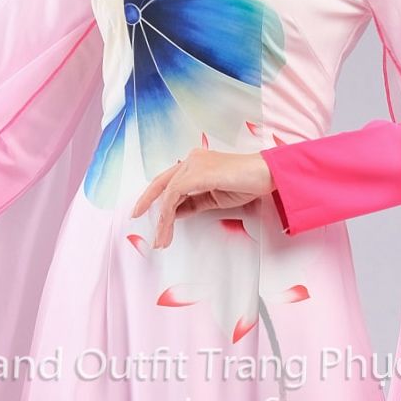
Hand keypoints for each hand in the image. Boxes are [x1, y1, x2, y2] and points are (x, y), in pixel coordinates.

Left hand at [130, 148, 273, 248]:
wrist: (265, 175)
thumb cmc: (247, 184)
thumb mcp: (213, 198)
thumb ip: (193, 203)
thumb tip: (174, 213)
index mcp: (196, 163)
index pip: (170, 180)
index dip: (155, 196)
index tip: (145, 212)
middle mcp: (191, 160)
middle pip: (161, 183)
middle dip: (148, 203)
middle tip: (136, 217)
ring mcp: (193, 165)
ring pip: (167, 193)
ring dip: (162, 219)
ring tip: (161, 239)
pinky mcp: (196, 174)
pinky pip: (174, 197)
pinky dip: (168, 215)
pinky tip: (167, 228)